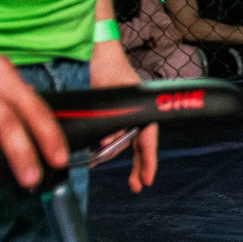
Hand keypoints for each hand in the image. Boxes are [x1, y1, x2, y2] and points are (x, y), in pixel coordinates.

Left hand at [89, 40, 159, 192]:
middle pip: (137, 148)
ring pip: (120, 144)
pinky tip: (94, 153)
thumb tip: (105, 143)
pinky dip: (102, 145)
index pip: (148, 143)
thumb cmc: (112, 68)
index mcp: (144, 113)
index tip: (147, 180)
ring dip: (109, 153)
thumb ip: (111, 122)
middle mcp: (135, 117)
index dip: (148, 163)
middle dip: (136, 168)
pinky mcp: (111, 116)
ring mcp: (123, 117)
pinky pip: (109, 135)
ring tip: (95, 162)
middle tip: (135, 187)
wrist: (99, 54)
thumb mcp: (113, 95)